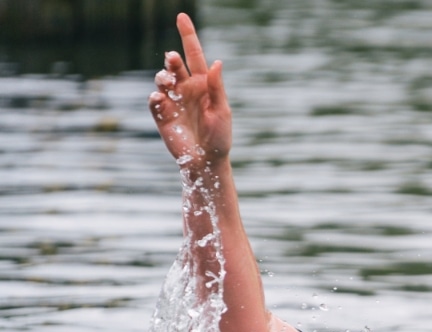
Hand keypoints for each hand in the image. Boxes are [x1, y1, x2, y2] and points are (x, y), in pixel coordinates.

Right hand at [147, 13, 231, 173]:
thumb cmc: (220, 137)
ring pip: (162, 80)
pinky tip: (160, 98)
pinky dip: (155, 97)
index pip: (194, 55)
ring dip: (163, 76)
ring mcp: (173, 101)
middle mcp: (186, 89)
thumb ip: (217, 88)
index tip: (182, 16)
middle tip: (172, 59)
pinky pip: (155, 101)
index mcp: (203, 85)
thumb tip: (217, 62)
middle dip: (172, 61)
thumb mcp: (222, 111)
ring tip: (167, 80)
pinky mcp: (162, 116)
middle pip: (175, 66)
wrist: (207, 161)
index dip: (188, 36)